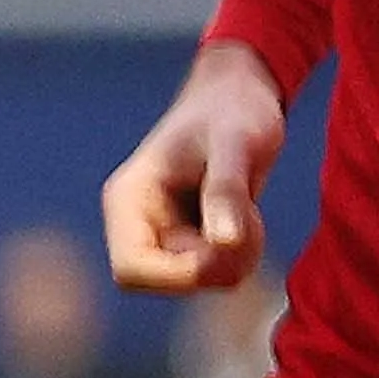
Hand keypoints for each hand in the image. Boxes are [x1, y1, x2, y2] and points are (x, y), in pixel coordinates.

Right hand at [102, 42, 285, 296]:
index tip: (226, 246)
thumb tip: (225, 243)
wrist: (240, 96)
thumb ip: (226, 192)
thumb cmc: (232, 110)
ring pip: (195, 281)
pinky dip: (240, 256)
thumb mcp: (234, 144)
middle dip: (215, 262)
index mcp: (128, 199)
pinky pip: (213, 273)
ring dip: (233, 259)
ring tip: (250, 211)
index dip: (179, 274)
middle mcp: (137, 222)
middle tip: (250, 220)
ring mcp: (162, 234)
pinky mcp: (189, 240)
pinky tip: (248, 217)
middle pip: (166, 281)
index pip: (130, 269)